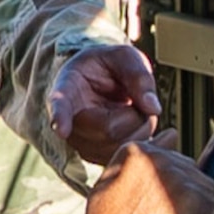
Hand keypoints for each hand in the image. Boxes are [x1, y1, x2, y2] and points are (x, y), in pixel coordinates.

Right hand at [49, 44, 161, 164]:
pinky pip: (124, 156)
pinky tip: (137, 123)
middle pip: (107, 129)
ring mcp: (80, 142)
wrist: (102, 82)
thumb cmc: (109, 66)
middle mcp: (68, 119)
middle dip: (135, 115)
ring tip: (134, 107)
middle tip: (138, 97)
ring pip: (118, 146)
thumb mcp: (125, 57)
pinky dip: (141, 140)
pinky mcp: (94, 156)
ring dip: (140, 128)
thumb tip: (153, 108)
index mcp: (68, 87)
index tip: (60, 129)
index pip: (61, 103)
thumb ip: (138, 76)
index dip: (60, 116)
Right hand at [80, 131, 213, 213]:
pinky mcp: (199, 204)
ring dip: (197, 213)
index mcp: (139, 152)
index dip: (171, 189)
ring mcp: (182, 180)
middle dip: (186, 199)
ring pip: (207, 192)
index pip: (175, 161)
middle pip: (194, 174)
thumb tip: (171, 134)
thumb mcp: (110, 184)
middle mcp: (162, 160)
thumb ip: (142, 157)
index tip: (160, 207)